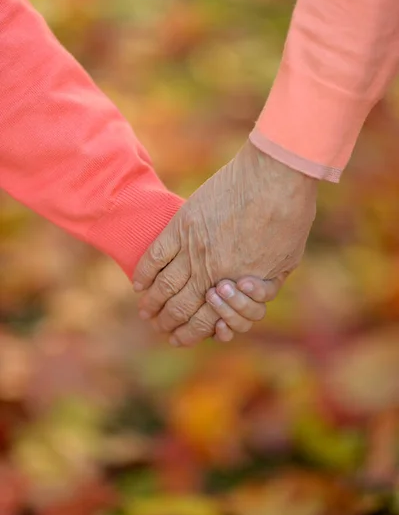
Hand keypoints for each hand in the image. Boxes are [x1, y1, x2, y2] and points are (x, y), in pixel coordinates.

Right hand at [134, 140, 316, 346]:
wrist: (275, 176)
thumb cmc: (289, 218)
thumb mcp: (286, 263)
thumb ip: (266, 285)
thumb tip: (249, 295)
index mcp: (236, 286)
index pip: (206, 322)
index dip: (189, 334)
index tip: (178, 338)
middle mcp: (211, 272)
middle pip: (180, 307)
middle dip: (167, 323)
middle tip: (159, 328)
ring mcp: (193, 247)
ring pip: (164, 285)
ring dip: (152, 303)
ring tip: (145, 311)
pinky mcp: (183, 224)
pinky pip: (156, 255)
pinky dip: (145, 272)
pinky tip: (138, 283)